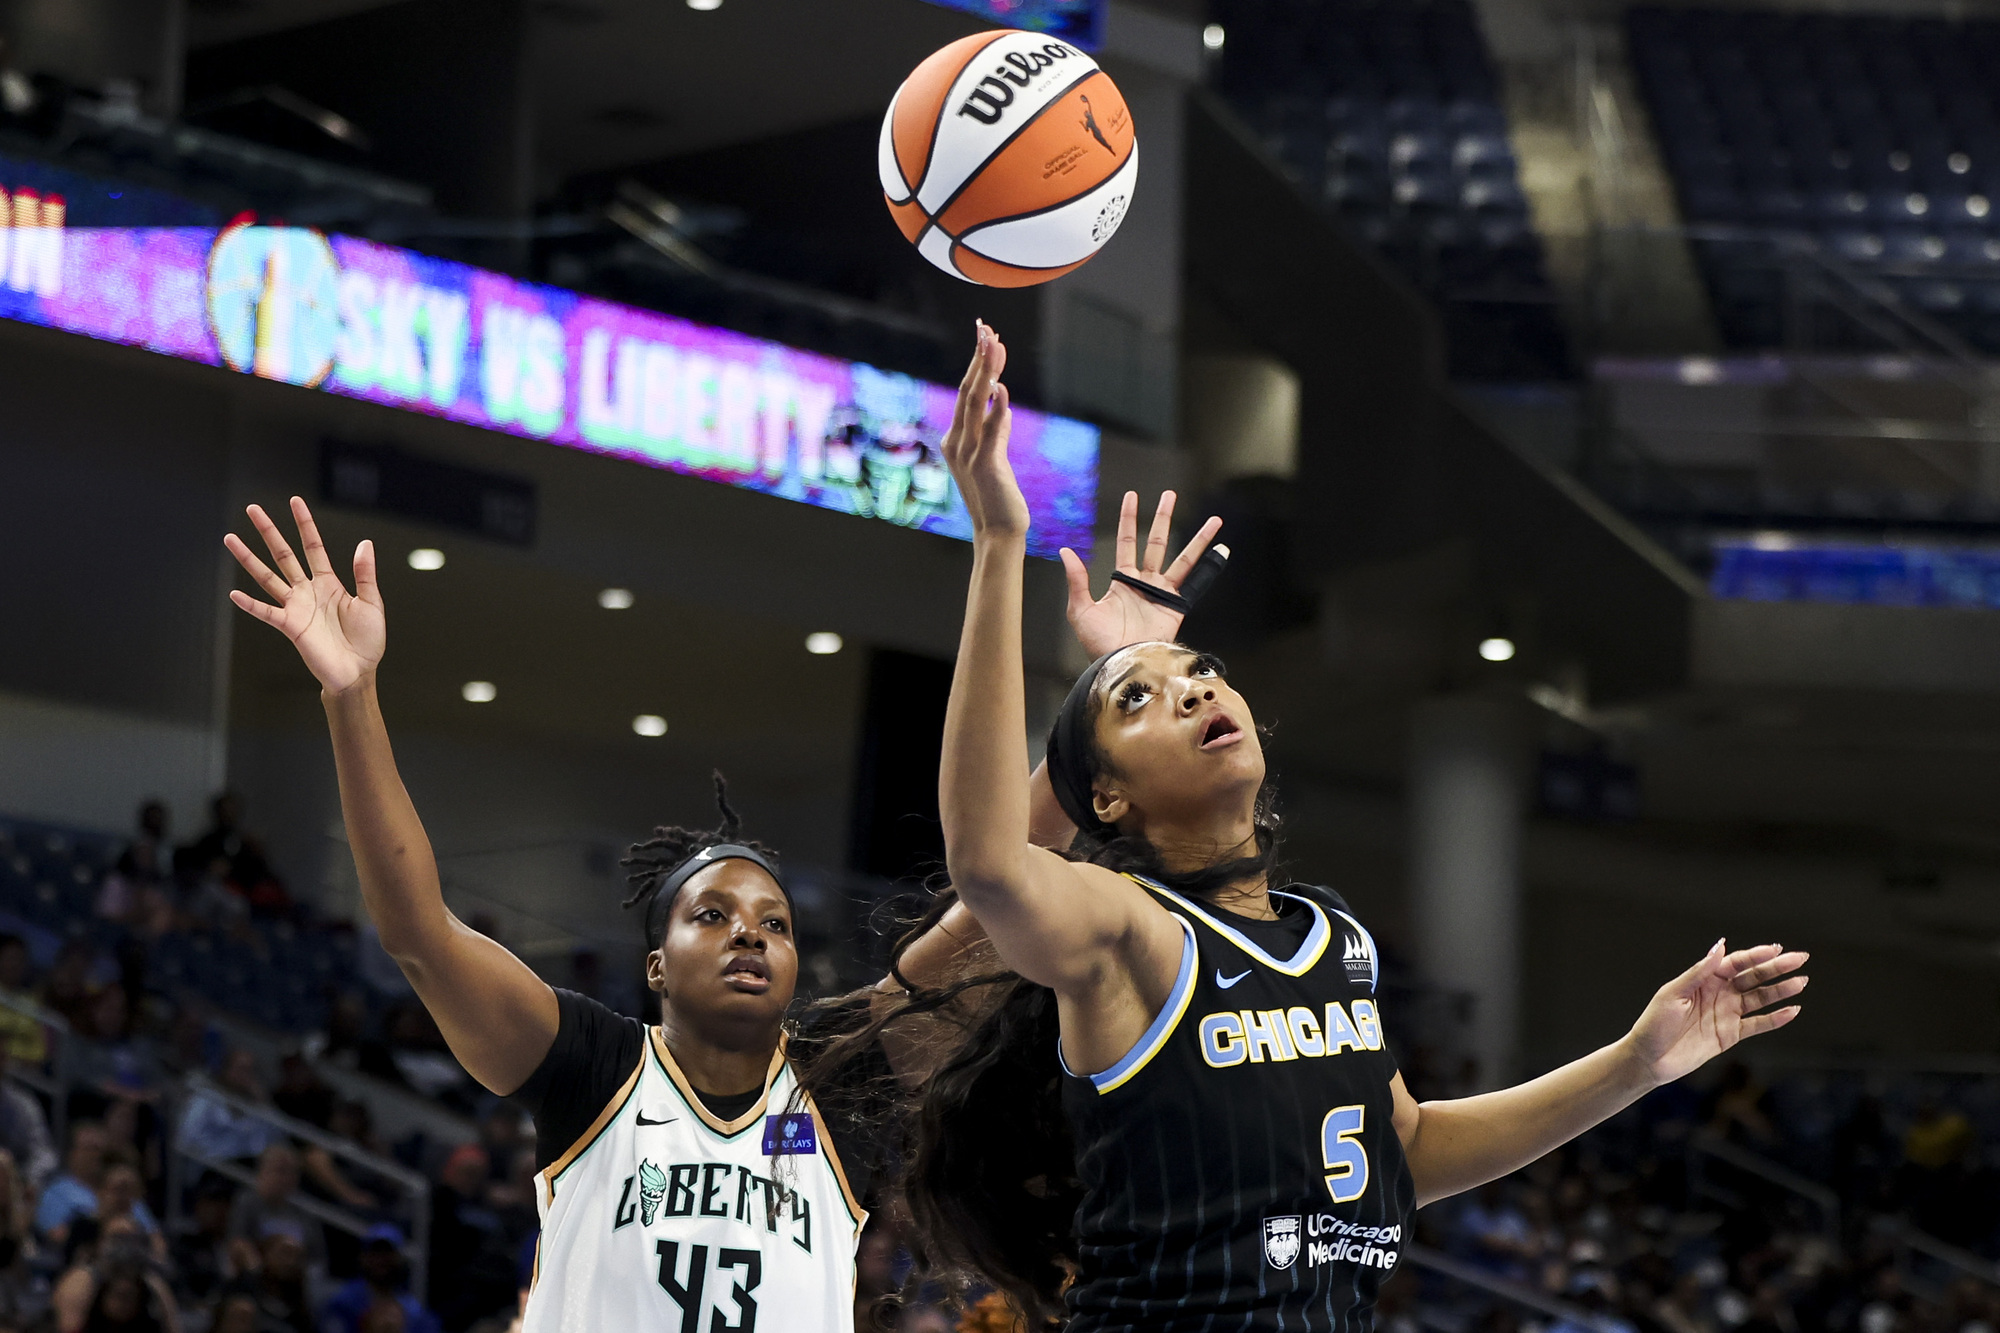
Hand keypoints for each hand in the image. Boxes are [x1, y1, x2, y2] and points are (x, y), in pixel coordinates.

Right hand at [224, 497, 384, 695]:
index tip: (295, 501)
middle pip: (284, 554)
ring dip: (249, 559)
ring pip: (268, 577)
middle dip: (269, 531)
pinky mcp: (290, 627)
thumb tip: (365, 543)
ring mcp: (296, 607)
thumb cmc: (367, 641)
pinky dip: (250, 604)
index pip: (313, 546)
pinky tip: (235, 593)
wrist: (357, 672)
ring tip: (230, 538)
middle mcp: (308, 591)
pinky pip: (266, 612)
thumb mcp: (371, 603)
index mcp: (329, 583)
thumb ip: (364, 574)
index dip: (305, 524)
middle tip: (253, 509)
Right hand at [941, 322, 1028, 538]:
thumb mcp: (995, 457)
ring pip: (975, 402)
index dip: (977, 364)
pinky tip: (1002, 388)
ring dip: (986, 371)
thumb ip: (997, 430)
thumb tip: (1002, 403)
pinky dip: (996, 408)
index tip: (986, 337)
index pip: (967, 393)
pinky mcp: (986, 464)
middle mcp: (957, 442)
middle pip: (967, 390)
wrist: (999, 532)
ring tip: (993, 344)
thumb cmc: (998, 497)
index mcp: (957, 439)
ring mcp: (969, 453)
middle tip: (986, 328)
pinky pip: (991, 430)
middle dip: (979, 358)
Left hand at [1060, 491, 1223, 657]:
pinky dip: (1210, 566)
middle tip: (1170, 494)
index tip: (1132, 496)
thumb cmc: (1098, 643)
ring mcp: (1162, 593)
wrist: (1121, 664)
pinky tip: (1222, 549)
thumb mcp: (1080, 610)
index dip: (1128, 519)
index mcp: (1121, 581)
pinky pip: (1196, 582)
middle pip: (1156, 542)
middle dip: (1162, 517)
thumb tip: (1066, 551)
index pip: (1126, 541)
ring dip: (1197, 537)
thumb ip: (1076, 580)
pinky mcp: (1176, 606)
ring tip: (1213, 519)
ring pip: (1182, 557)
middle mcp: (1144, 583)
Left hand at [1626, 940, 1807, 1086]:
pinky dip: (1775, 1018)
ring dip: (1780, 990)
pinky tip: (1792, 1011)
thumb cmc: (1654, 1023)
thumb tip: (1720, 947)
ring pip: (1759, 998)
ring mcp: (1726, 1013)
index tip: (1776, 949)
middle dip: (1776, 968)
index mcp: (1703, 979)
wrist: (1649, 1058)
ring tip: (1801, 981)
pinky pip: (1758, 1025)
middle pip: (1752, 977)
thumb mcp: (1673, 994)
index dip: (1755, 955)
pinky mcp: (1730, 1034)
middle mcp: (1718, 993)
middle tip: (1800, 958)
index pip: (1734, 963)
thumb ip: (1698, 973)